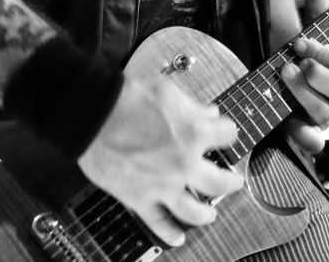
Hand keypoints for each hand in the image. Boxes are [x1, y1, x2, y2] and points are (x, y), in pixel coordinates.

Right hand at [77, 77, 243, 246]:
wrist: (94, 114)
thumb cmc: (128, 98)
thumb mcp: (169, 92)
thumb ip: (193, 107)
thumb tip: (209, 113)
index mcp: (195, 134)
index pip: (227, 135)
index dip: (228, 132)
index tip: (226, 133)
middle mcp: (184, 164)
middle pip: (220, 182)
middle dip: (231, 181)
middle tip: (234, 181)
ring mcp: (163, 185)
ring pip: (195, 211)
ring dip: (206, 213)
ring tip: (210, 213)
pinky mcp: (140, 198)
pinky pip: (158, 222)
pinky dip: (169, 233)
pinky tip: (178, 238)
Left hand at [280, 0, 328, 153]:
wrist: (279, 77)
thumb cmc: (301, 54)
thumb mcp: (308, 31)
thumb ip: (316, 11)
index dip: (324, 54)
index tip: (300, 41)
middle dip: (318, 75)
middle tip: (295, 62)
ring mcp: (324, 118)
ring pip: (324, 114)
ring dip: (304, 95)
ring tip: (284, 75)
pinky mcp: (305, 132)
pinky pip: (314, 143)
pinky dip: (306, 138)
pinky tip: (292, 127)